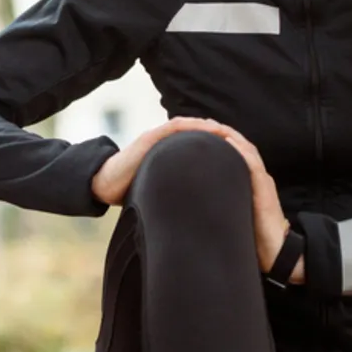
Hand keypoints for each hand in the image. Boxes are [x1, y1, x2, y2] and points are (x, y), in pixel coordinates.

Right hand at [90, 117, 236, 205]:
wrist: (105, 186)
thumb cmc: (130, 194)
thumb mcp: (163, 198)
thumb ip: (180, 201)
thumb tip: (198, 225)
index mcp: (174, 158)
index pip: (205, 150)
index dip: (224, 153)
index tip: (244, 162)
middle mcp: (170, 145)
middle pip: (204, 137)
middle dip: (225, 140)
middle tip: (247, 149)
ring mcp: (161, 138)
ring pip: (195, 128)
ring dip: (216, 130)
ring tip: (235, 137)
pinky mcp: (153, 136)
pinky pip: (179, 126)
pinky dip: (197, 126)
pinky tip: (214, 129)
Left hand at [210, 126, 295, 279]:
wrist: (276, 252)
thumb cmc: (253, 237)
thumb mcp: (231, 213)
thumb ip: (218, 203)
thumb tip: (192, 202)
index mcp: (248, 180)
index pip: (232, 151)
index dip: (215, 138)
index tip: (195, 130)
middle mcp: (256, 176)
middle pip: (238, 144)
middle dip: (219, 131)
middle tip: (198, 122)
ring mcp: (262, 182)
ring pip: (246, 149)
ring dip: (228, 135)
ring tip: (210, 125)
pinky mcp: (265, 191)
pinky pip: (254, 165)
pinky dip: (241, 152)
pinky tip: (228, 142)